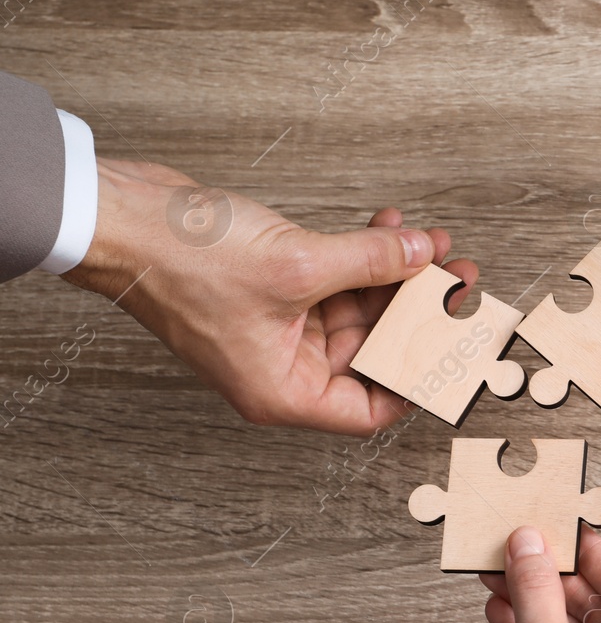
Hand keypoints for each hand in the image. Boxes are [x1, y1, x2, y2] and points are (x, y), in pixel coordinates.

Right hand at [64, 158, 478, 434]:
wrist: (120, 214)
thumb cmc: (181, 261)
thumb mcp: (299, 264)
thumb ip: (371, 262)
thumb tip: (423, 256)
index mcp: (283, 391)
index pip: (371, 409)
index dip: (419, 379)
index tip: (456, 345)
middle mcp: (281, 367)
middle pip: (373, 351)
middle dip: (418, 311)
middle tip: (458, 278)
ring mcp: (277, 326)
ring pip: (359, 309)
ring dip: (397, 274)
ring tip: (435, 244)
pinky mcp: (273, 287)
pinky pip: (336, 279)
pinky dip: (365, 255)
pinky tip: (394, 228)